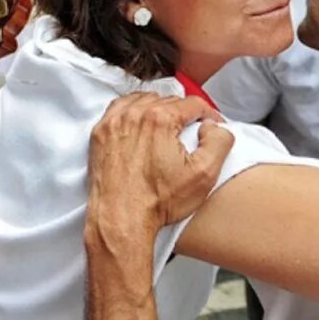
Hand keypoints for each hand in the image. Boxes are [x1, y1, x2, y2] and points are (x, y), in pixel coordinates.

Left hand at [85, 94, 232, 242]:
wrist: (120, 218)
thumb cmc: (157, 201)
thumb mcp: (204, 174)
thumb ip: (218, 142)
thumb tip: (213, 125)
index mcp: (159, 119)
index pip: (192, 103)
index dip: (208, 113)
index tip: (211, 124)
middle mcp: (134, 115)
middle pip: (168, 101)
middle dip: (184, 113)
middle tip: (192, 129)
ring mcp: (114, 123)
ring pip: (143, 101)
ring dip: (158, 109)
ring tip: (168, 126)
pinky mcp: (100, 134)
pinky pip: (119, 109)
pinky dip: (132, 111)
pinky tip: (140, 123)